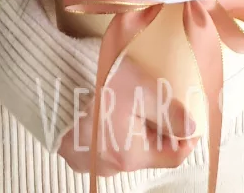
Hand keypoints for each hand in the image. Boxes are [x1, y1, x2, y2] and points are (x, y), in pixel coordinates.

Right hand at [58, 56, 199, 175]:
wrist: (51, 78)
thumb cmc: (97, 82)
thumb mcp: (144, 90)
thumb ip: (171, 112)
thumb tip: (190, 128)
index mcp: (130, 156)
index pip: (173, 156)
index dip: (187, 137)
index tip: (193, 120)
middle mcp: (108, 167)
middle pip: (147, 151)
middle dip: (157, 128)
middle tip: (159, 99)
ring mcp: (87, 162)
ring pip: (123, 148)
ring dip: (132, 128)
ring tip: (130, 99)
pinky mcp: (70, 150)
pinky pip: (100, 145)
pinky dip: (109, 129)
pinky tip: (106, 107)